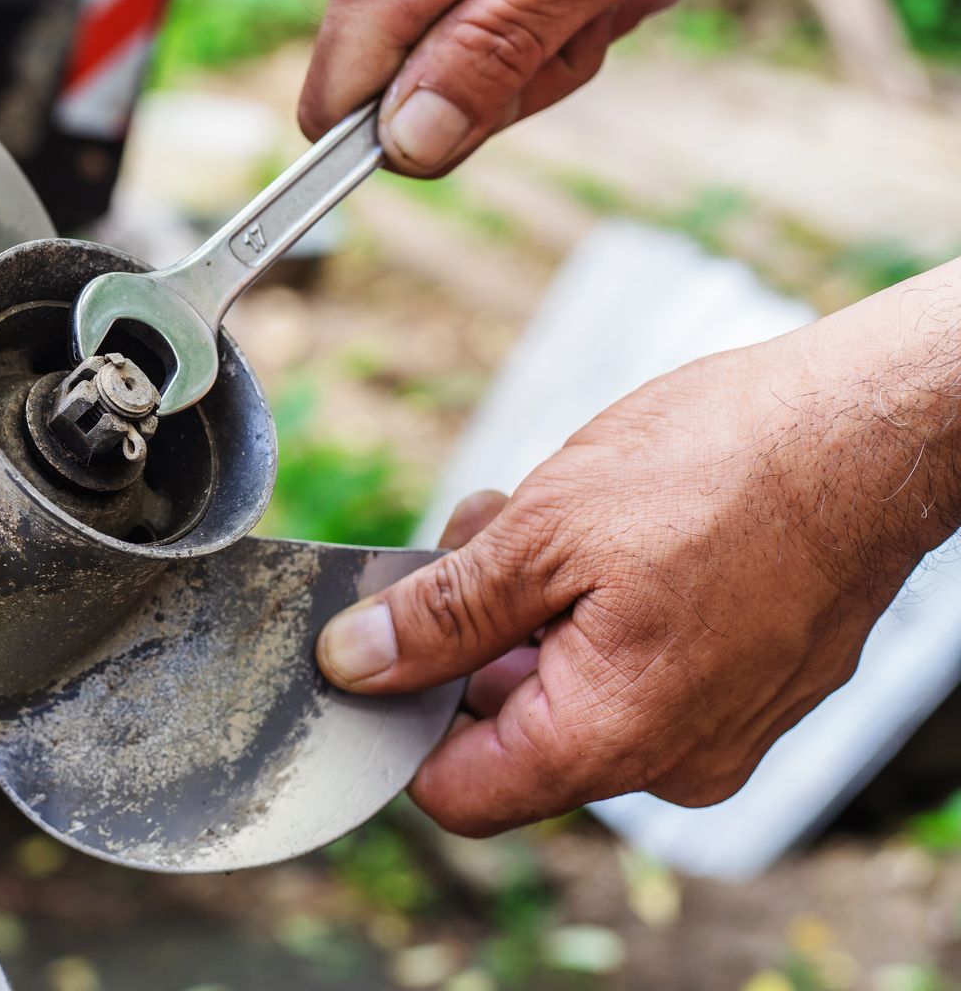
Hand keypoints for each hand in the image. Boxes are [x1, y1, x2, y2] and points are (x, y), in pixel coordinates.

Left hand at [316, 267, 960, 835]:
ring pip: (567, 688)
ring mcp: (717, 726)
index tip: (381, 635)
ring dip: (525, 606)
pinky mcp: (745, 685)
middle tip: (475, 539)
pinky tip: (593, 526)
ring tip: (534, 514)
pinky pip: (632, 667)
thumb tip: (352, 665)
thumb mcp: (542, 532)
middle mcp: (670, 759)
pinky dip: (591, 607)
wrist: (871, 430)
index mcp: (610, 740)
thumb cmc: (721, 469)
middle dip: (466, 636)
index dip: (400, 715)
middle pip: (508, 732)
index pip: (457, 793)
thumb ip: (441, 615)